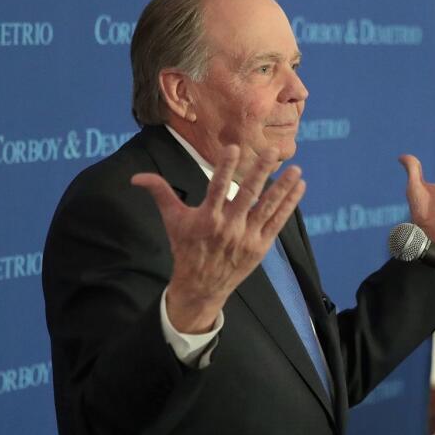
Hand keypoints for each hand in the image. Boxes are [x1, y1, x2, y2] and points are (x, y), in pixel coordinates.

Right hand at [131, 145, 305, 332]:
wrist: (201, 286)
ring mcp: (247, 237)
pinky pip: (278, 222)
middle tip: (273, 150)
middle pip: (247, 195)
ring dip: (283, 187)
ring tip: (296, 169)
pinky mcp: (261, 246)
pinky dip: (290, 204)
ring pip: (268, 207)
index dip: (225, 168)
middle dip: (261, 172)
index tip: (235, 148)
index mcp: (206, 218)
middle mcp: (229, 227)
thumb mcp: (172, 221)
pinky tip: (299, 187)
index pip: (216, 188)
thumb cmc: (186, 248)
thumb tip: (135, 177)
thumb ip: (160, 193)